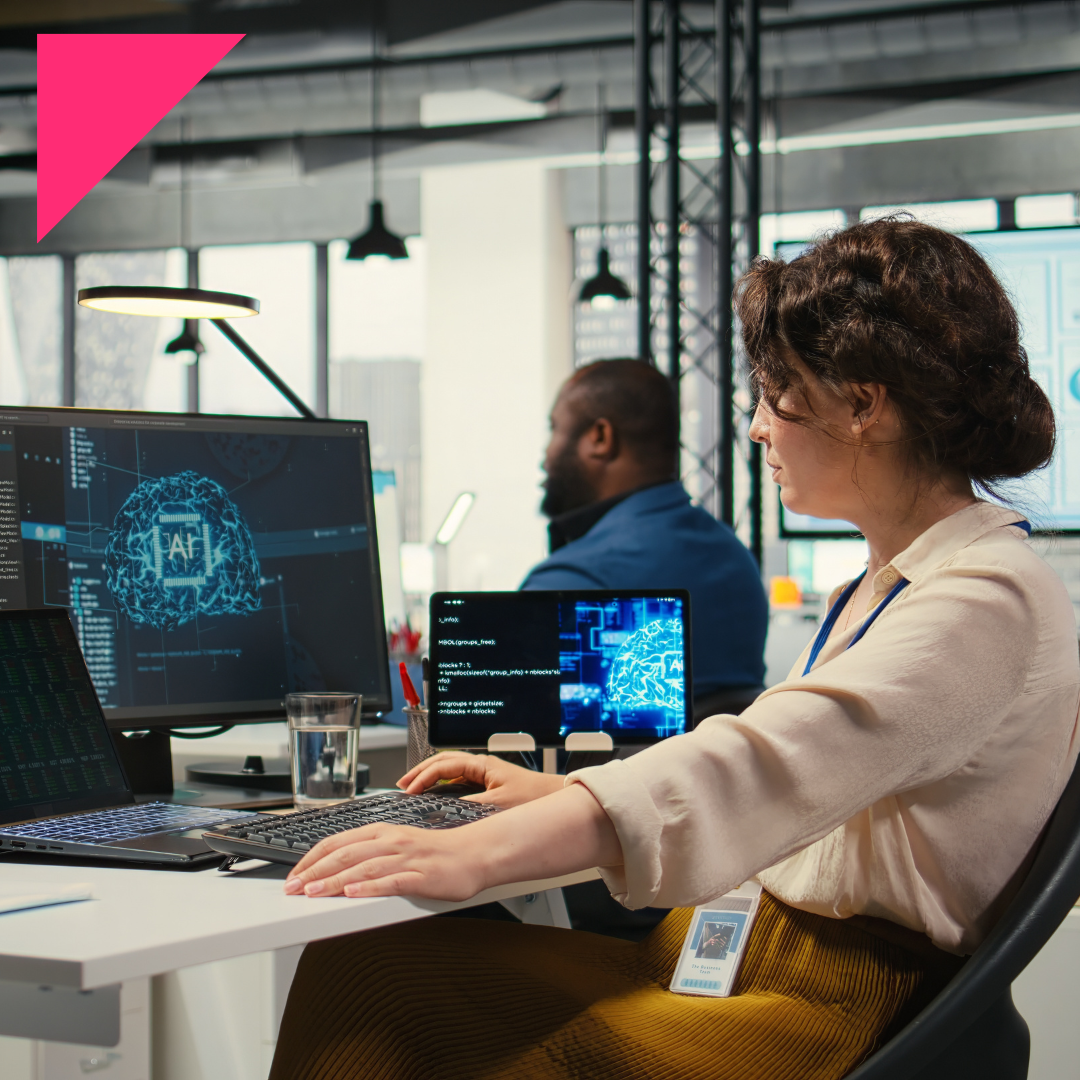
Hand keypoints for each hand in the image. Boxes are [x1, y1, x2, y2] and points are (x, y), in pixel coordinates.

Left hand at [284, 821, 484, 899]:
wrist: (474, 853)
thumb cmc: (436, 852)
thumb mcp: (398, 845)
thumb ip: (370, 853)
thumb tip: (337, 867)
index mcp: (382, 832)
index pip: (338, 842)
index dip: (312, 858)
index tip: (294, 874)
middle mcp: (391, 841)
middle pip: (345, 854)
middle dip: (315, 871)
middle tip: (293, 887)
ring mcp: (406, 858)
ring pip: (364, 867)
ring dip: (335, 880)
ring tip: (313, 892)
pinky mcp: (422, 876)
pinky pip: (392, 881)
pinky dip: (371, 887)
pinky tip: (354, 893)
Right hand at [397, 751, 562, 806]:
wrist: (554, 797)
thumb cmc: (533, 797)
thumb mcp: (498, 804)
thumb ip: (471, 806)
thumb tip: (446, 810)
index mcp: (482, 764)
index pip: (444, 765)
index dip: (424, 777)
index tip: (410, 790)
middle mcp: (481, 766)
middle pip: (443, 762)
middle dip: (420, 772)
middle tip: (402, 784)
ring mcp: (483, 774)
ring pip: (449, 770)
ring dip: (429, 777)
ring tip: (413, 787)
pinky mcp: (486, 784)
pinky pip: (457, 780)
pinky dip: (441, 785)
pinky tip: (434, 795)